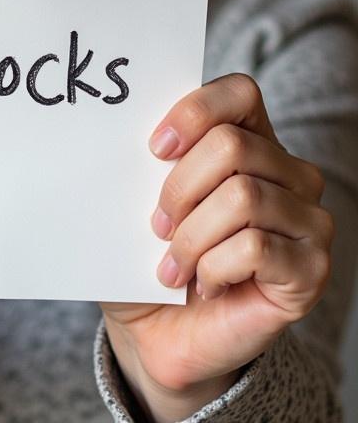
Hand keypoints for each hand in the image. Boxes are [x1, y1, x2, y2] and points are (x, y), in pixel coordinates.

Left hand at [100, 73, 333, 421]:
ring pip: (242, 197)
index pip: (240, 92)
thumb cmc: (147, 257)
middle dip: (178, 189)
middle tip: (157, 226)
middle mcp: (289, 172)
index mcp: (250, 139)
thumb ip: (139, 163)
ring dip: (192, 237)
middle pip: (231, 145)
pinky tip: (206, 284)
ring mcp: (308, 219)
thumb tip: (113, 134)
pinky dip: (213, 268)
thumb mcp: (136, 202)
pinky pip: (255, 246)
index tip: (154, 149)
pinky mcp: (312, 267)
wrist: (160, 332)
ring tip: (175, 265)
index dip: (195, 111)